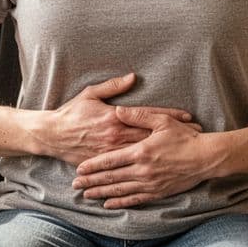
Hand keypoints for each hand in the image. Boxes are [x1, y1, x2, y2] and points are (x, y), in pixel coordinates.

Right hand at [33, 73, 195, 164]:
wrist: (52, 135)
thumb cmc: (71, 113)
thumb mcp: (91, 94)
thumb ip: (113, 86)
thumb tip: (132, 77)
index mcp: (115, 117)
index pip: (148, 115)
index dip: (169, 116)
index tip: (188, 117)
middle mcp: (116, 135)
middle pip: (151, 134)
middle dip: (174, 135)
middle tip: (195, 135)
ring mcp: (112, 151)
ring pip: (144, 151)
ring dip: (165, 151)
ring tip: (185, 152)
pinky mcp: (106, 162)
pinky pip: (129, 166)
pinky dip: (146, 166)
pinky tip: (161, 169)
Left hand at [72, 107, 222, 208]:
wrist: (206, 158)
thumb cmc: (185, 137)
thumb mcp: (162, 120)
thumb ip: (138, 115)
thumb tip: (118, 110)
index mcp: (140, 151)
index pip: (110, 160)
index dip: (93, 165)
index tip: (79, 169)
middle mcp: (142, 170)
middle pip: (111, 177)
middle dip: (91, 181)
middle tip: (75, 185)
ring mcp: (150, 183)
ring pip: (119, 190)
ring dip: (101, 193)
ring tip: (86, 195)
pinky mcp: (158, 192)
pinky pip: (134, 199)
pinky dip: (120, 202)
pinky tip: (108, 203)